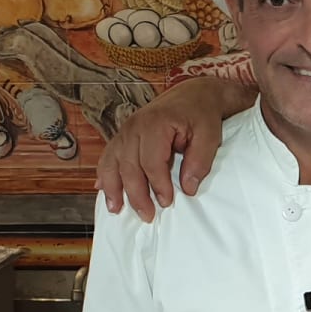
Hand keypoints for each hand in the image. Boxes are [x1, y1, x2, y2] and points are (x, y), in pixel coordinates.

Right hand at [95, 77, 237, 221]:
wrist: (193, 95)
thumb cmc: (201, 115)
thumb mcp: (210, 136)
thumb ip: (200, 161)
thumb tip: (188, 189)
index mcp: (155, 124)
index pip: (151, 161)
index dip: (158, 185)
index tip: (167, 203)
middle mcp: (134, 126)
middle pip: (128, 165)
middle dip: (136, 194)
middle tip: (147, 216)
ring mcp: (125, 130)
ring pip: (112, 162)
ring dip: (112, 187)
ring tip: (116, 209)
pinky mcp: (123, 135)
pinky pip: (108, 156)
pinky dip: (104, 173)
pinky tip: (101, 189)